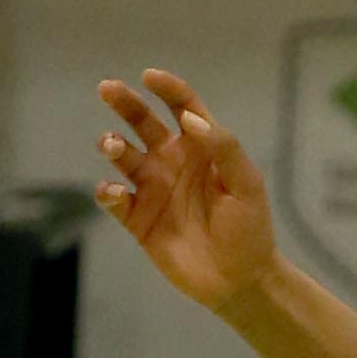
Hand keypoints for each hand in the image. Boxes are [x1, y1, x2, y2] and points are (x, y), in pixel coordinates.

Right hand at [94, 69, 277, 312]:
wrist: (241, 280)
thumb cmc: (250, 229)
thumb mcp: (246, 184)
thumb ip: (222, 147)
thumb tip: (190, 118)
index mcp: (200, 148)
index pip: (181, 106)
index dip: (166, 88)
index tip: (149, 77)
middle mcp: (172, 162)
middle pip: (142, 121)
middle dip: (124, 103)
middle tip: (106, 89)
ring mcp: (152, 189)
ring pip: (122, 155)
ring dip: (112, 145)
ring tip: (114, 146)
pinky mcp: (138, 219)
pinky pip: (114, 197)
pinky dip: (108, 190)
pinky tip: (117, 192)